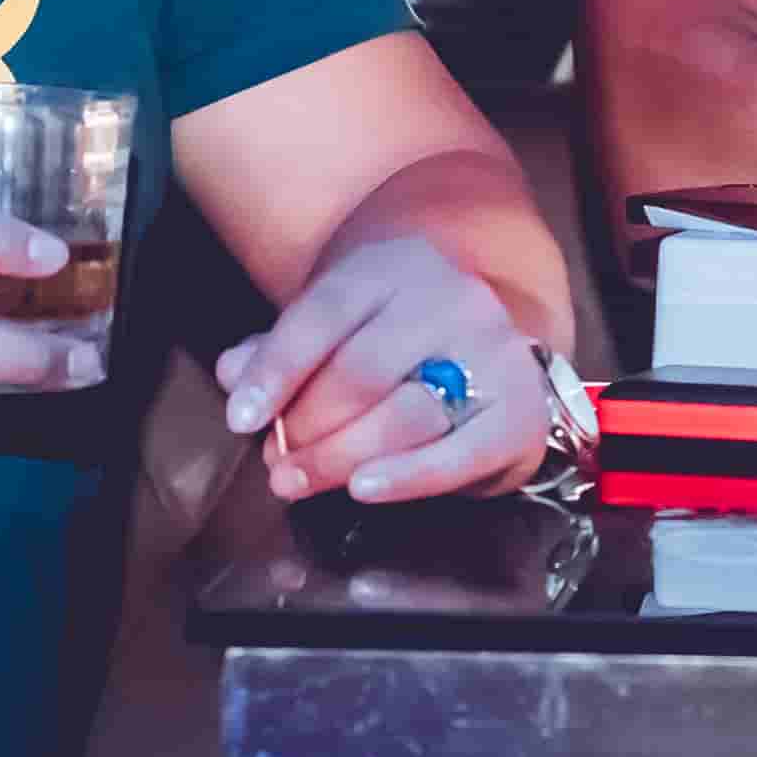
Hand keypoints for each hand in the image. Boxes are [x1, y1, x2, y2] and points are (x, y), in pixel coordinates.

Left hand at [214, 235, 552, 505]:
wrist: (484, 351)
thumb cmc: (395, 343)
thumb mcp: (339, 328)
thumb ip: (283, 350)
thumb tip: (235, 375)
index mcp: (395, 269)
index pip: (324, 315)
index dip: (276, 370)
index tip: (241, 418)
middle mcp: (453, 301)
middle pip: (362, 371)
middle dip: (306, 426)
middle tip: (275, 462)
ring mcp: (495, 354)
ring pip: (406, 414)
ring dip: (341, 456)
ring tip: (298, 480)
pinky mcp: (521, 411)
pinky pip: (460, 453)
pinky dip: (408, 476)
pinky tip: (363, 488)